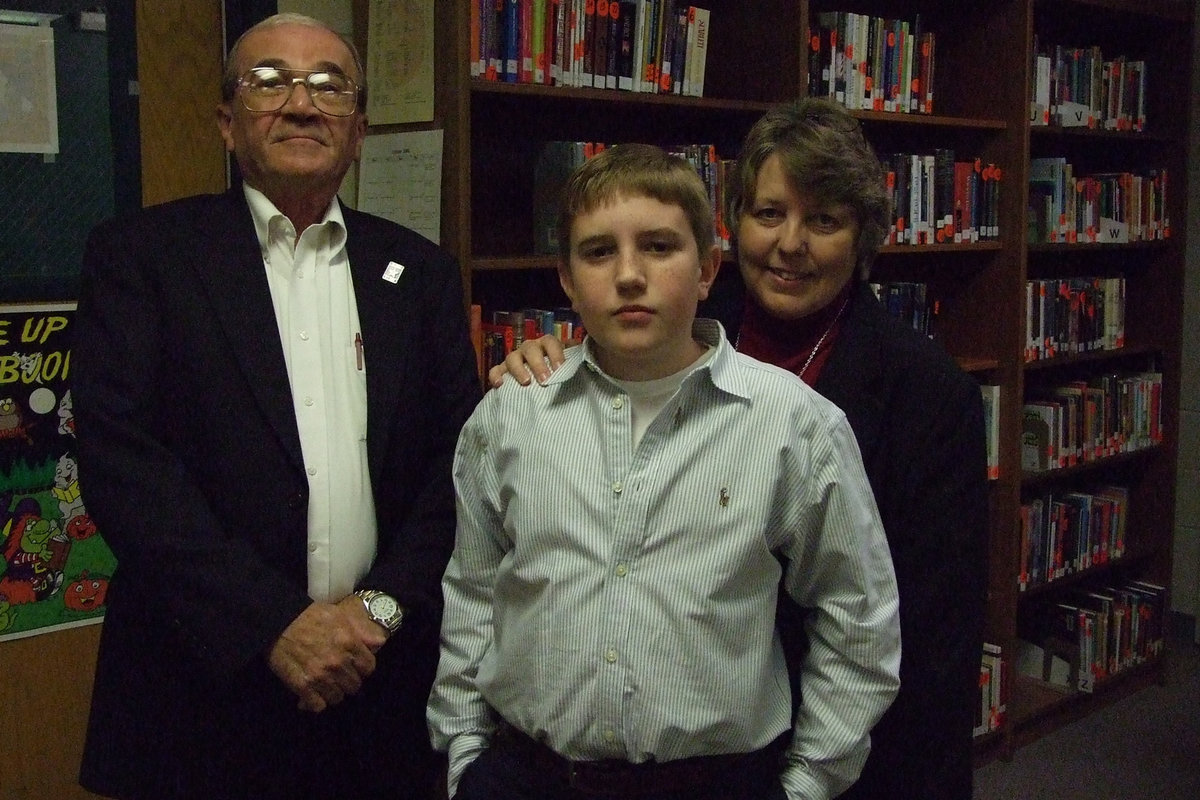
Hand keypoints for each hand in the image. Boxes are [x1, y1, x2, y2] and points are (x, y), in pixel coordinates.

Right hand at [267, 599, 382, 712]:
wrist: (279, 622)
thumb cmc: (310, 616)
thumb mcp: (340, 616)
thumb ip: (362, 631)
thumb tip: (380, 643)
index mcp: (349, 643)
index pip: (368, 668)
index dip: (362, 668)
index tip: (355, 667)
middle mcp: (337, 662)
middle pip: (354, 685)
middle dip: (348, 680)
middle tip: (339, 675)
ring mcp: (320, 676)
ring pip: (338, 697)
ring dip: (333, 692)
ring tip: (326, 684)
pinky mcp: (302, 686)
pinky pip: (318, 705)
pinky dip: (316, 702)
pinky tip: (313, 693)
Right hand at [487, 335, 567, 387]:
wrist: (542, 384)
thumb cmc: (556, 371)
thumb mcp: (568, 363)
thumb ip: (574, 355)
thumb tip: (580, 349)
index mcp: (546, 345)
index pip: (550, 342)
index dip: (555, 353)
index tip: (560, 368)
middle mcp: (530, 349)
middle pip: (530, 348)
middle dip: (538, 364)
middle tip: (545, 379)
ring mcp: (515, 358)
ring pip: (512, 357)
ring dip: (518, 369)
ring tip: (526, 382)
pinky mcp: (502, 370)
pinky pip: (496, 370)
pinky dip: (496, 376)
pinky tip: (500, 385)